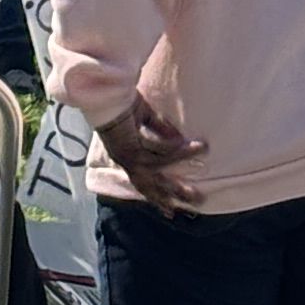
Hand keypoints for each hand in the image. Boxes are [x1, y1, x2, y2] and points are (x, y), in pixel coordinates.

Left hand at [98, 93, 206, 211]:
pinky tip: (191, 147)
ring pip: (159, 171)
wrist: (105, 93)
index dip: (157, 197)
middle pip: (152, 185)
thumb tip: (179, 138)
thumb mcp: (144, 116)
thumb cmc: (122, 100)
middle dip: (172, 196)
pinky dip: (177, 150)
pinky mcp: (132, 148)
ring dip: (179, 176)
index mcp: (127, 154)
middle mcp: (127, 160)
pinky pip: (160, 152)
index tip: (170, 212)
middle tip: (196, 201)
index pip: (144, 183)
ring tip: (198, 183)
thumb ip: (160, 128)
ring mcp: (128, 157)